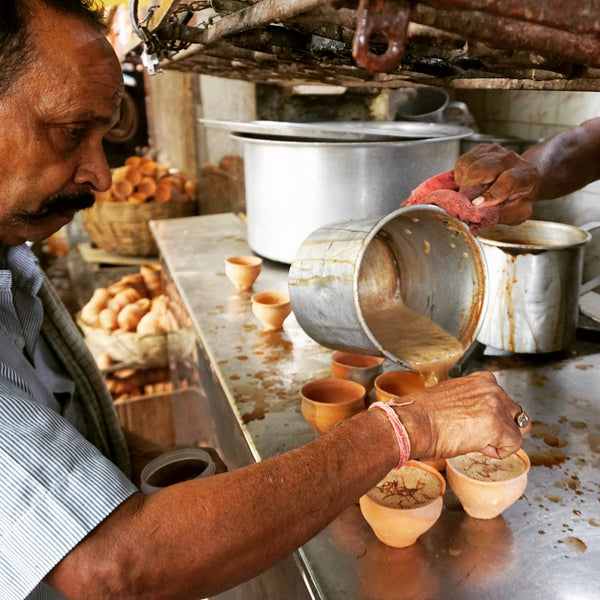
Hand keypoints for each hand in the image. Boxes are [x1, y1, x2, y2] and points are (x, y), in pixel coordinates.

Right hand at [396, 371, 530, 459]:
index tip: (474, 423)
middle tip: (476, 435)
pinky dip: (498, 452)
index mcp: (480, 380)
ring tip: (475, 441)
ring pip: (516, 430)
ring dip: (500, 439)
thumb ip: (469, 402)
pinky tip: (477, 447)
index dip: (491, 416)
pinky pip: (513, 445)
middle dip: (500, 428)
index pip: (502, 399)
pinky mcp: (497, 425)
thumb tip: (474, 416)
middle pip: (514, 414)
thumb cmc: (421, 414)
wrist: (412, 423)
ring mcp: (496, 406)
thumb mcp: (449, 398)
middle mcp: (491, 388)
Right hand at [454, 144, 538, 224]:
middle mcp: (511, 159)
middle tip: (466, 201)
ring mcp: (495, 151)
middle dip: (469, 188)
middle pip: (483, 170)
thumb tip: (477, 221)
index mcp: (526, 174)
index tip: (476, 205)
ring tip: (469, 192)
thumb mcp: (518, 212)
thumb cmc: (518, 198)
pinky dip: (460, 175)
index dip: (491, 194)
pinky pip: (462, 162)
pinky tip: (468, 182)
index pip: (508, 181)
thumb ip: (502, 216)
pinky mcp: (480, 150)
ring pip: (469, 166)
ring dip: (463, 182)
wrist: (520, 178)